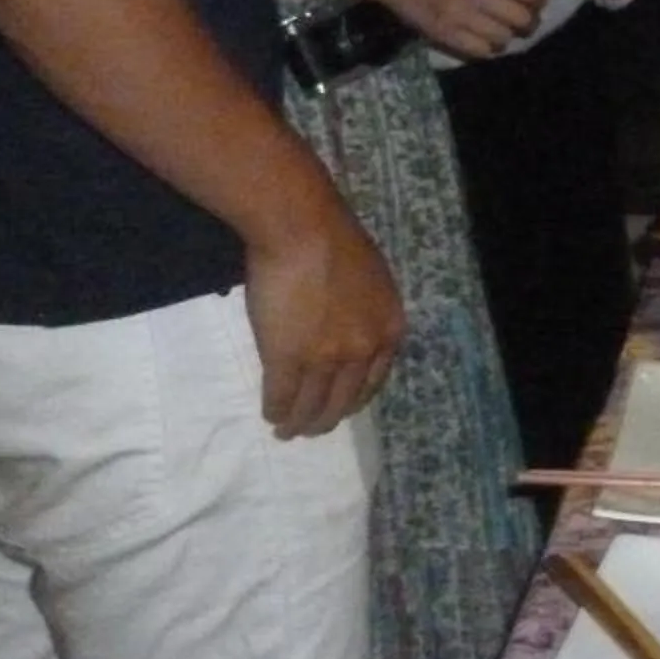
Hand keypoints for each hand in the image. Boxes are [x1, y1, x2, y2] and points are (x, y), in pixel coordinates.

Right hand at [241, 193, 403, 436]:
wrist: (302, 229)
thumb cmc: (335, 240)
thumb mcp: (372, 280)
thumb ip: (367, 311)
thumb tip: (353, 325)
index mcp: (388, 331)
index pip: (373, 380)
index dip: (353, 399)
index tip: (341, 407)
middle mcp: (363, 351)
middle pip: (344, 400)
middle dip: (326, 419)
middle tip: (312, 429)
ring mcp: (326, 359)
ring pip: (313, 405)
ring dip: (299, 422)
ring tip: (287, 430)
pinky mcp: (288, 359)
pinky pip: (282, 396)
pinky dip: (276, 409)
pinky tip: (270, 415)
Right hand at [375, 0, 544, 57]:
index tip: (533, 1)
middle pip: (522, 19)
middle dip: (526, 22)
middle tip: (521, 21)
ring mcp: (458, 15)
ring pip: (504, 38)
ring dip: (505, 36)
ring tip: (498, 29)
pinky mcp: (444, 34)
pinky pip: (481, 51)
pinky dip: (487, 48)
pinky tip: (482, 39)